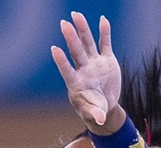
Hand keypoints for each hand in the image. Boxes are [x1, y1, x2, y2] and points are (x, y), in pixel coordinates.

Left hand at [51, 12, 124, 133]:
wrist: (105, 106)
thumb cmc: (94, 110)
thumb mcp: (94, 114)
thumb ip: (96, 114)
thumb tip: (100, 119)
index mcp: (77, 83)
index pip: (67, 70)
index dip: (61, 61)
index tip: (54, 49)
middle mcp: (84, 70)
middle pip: (76, 52)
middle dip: (71, 38)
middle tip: (64, 24)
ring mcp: (94, 63)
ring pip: (88, 43)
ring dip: (83, 30)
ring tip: (76, 15)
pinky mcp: (106, 60)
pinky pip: (105, 44)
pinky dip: (104, 32)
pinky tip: (103, 20)